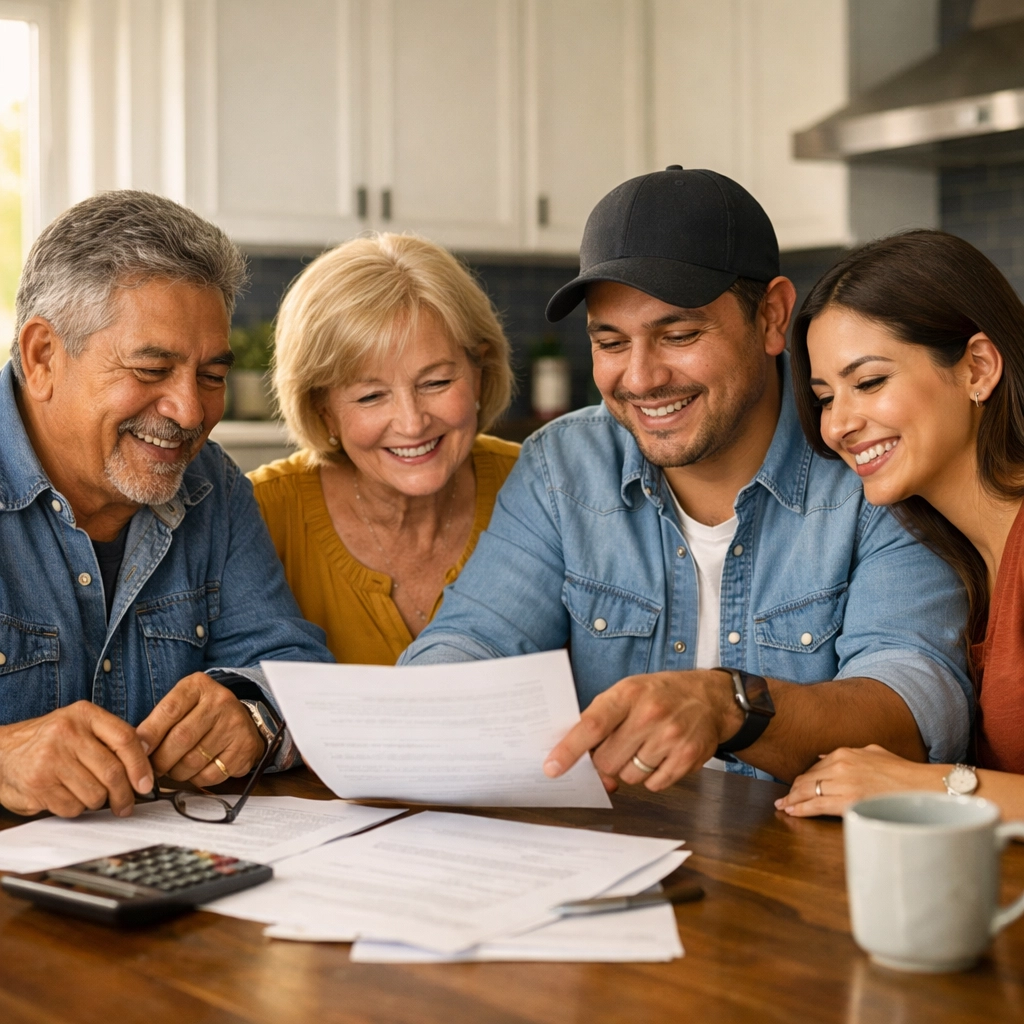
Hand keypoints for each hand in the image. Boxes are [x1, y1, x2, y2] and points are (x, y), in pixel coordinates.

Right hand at [0, 702, 152, 817]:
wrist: (1, 751)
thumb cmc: (49, 741)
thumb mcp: (80, 726)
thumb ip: (110, 739)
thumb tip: (146, 764)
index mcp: (84, 714)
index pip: (125, 739)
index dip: (141, 765)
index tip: (146, 784)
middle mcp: (67, 732)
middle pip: (112, 772)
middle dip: (124, 795)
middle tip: (125, 805)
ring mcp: (50, 758)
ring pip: (95, 794)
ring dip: (97, 802)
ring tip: (88, 794)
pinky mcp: (37, 783)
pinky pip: (72, 807)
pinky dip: (75, 809)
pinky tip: (67, 796)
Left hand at [137, 673, 262, 787]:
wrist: (241, 721)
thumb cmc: (201, 715)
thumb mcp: (181, 705)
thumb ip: (158, 721)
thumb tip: (135, 748)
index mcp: (199, 686)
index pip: (169, 710)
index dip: (150, 735)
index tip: (138, 751)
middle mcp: (221, 701)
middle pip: (181, 738)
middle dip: (161, 760)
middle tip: (152, 768)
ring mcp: (235, 724)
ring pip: (194, 760)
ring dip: (176, 772)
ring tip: (174, 769)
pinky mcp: (244, 748)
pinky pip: (210, 774)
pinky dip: (196, 779)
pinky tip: (195, 771)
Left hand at [543, 669, 744, 791]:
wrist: (710, 697)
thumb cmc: (659, 695)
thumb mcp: (627, 693)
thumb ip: (600, 720)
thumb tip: (579, 759)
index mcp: (628, 694)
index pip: (592, 726)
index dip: (569, 750)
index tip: (552, 768)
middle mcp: (650, 714)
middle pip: (607, 760)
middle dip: (606, 761)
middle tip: (618, 747)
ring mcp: (671, 737)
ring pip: (629, 776)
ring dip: (630, 769)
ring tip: (644, 747)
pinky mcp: (688, 758)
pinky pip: (654, 785)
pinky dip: (652, 776)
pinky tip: (661, 755)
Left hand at [775, 744, 945, 817]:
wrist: (921, 785)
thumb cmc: (902, 772)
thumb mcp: (872, 752)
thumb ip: (848, 754)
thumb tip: (823, 757)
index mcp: (845, 753)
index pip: (814, 768)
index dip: (802, 779)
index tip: (795, 786)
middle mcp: (840, 765)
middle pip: (806, 779)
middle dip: (793, 790)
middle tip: (783, 799)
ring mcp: (843, 783)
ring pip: (808, 792)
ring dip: (793, 801)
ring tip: (784, 806)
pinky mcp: (848, 801)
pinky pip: (817, 805)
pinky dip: (801, 809)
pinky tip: (793, 812)